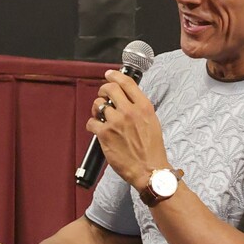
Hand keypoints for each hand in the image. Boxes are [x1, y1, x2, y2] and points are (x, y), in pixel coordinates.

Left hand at [86, 68, 169, 186]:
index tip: (109, 74)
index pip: (127, 83)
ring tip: (100, 116)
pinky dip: (92, 125)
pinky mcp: (105, 134)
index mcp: (144, 107)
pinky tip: (98, 130)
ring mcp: (116, 122)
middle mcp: (129, 111)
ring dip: (97, 109)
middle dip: (103, 89)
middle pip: (110, 89)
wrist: (149, 169)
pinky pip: (92, 122)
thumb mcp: (152, 122)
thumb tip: (127, 101)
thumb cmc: (152, 149)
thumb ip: (140, 109)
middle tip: (102, 95)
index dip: (115, 76)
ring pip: (98, 105)